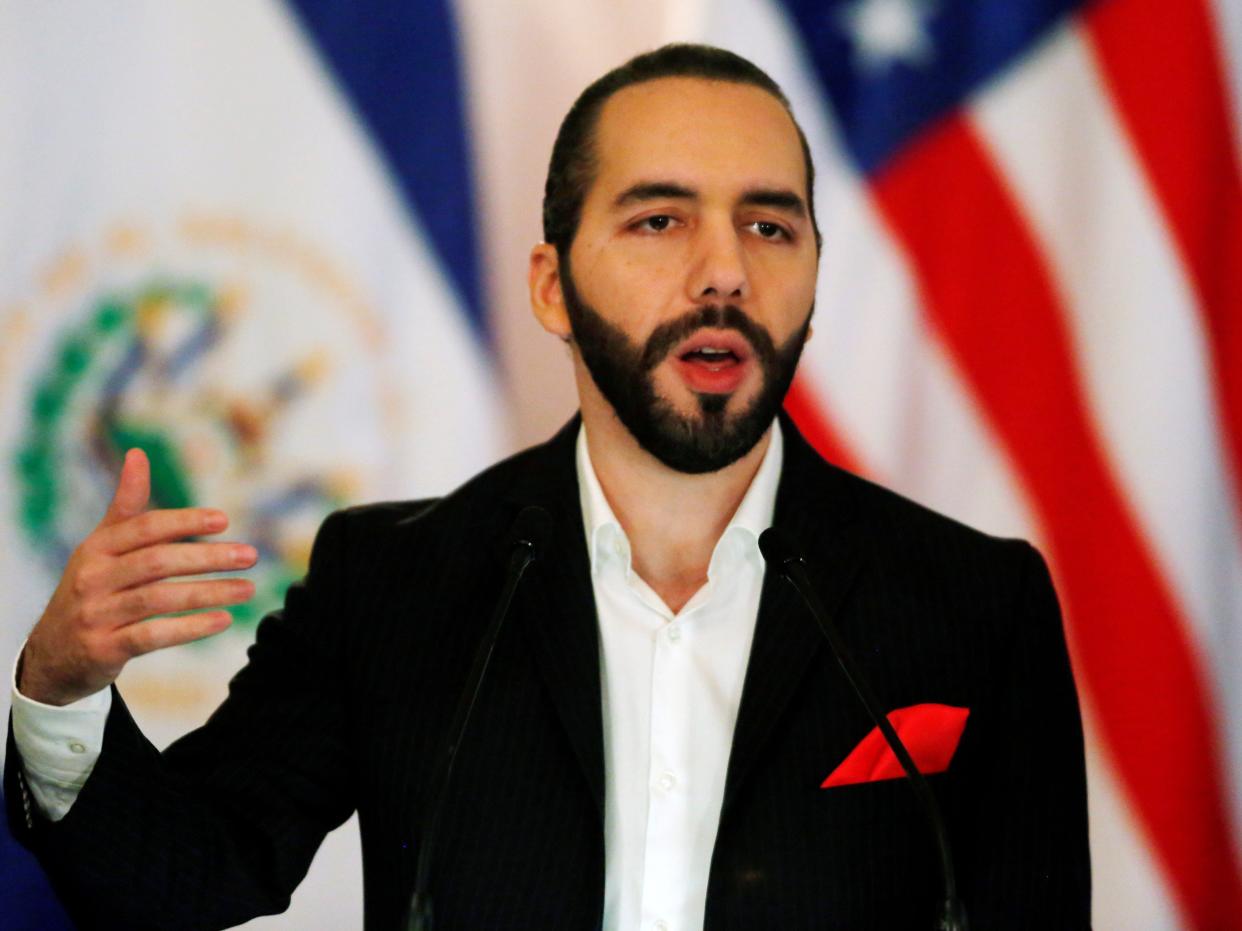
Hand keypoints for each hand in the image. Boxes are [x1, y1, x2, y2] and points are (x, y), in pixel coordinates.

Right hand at [18, 448, 256, 705]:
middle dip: (208, 557)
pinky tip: (223, 620)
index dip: (184, 522)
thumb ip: (126, 504)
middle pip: (158, 562)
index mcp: (97, 548)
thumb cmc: (91, 588)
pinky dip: (191, 628)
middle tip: (250, 555)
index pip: (145, 528)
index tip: (224, 520)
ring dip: (210, 593)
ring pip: (160, 599)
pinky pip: (153, 636)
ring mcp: (97, 615)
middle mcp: (93, 578)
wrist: (53, 652)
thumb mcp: (101, 545)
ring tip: (248, 589)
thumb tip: (137, 453)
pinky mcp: (104, 648)